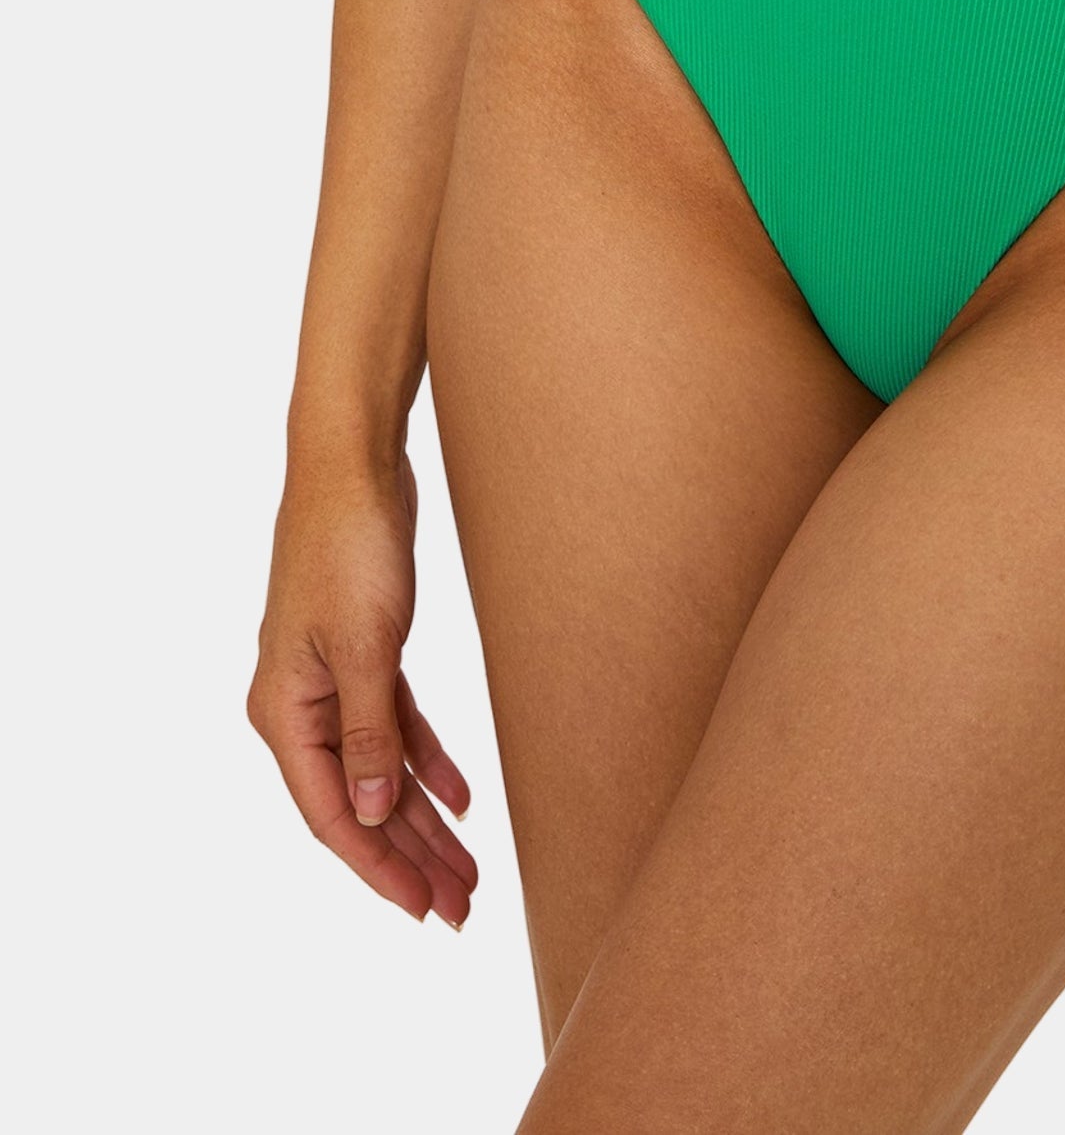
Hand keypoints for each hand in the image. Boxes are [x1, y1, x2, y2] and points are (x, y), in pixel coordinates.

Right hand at [248, 449, 476, 927]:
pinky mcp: (365, 651)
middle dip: (409, 858)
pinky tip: (462, 798)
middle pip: (358, 802)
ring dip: (422, 820)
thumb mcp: (365, 645)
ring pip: (380, 769)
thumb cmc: (349, 545)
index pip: (331, 814)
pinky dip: (426, 760)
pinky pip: (395, 725)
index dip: (378, 867)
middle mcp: (300, 705)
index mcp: (285, 712)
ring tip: (469, 870)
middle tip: (462, 906)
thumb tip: (368, 812)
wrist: (353, 463)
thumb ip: (367, 732)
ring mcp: (331, 679)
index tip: (423, 910)